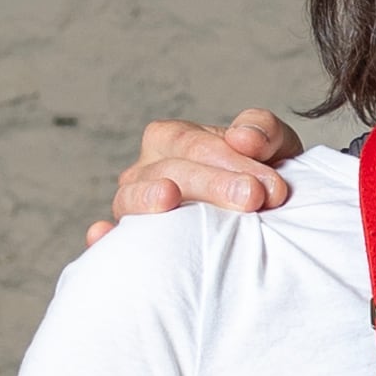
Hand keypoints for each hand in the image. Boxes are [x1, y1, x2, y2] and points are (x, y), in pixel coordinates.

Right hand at [87, 109, 300, 243]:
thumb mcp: (274, 147)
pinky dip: (104, 236)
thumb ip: (263, 131)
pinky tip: (102, 235)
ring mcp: (133, 207)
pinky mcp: (132, 244)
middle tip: (251, 198)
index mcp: (171, 139)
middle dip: (211, 183)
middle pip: (167, 171)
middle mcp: (145, 170)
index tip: (270, 186)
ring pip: (131, 199)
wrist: (263, 220)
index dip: (228, 160)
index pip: (191, 144)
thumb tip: (243, 139)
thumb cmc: (261, 179)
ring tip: (170, 198)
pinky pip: (111, 240)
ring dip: (148, 199)